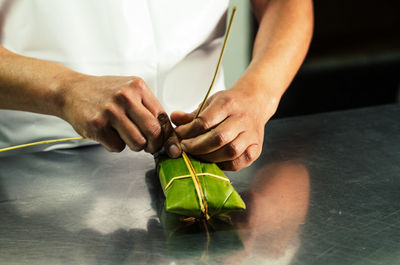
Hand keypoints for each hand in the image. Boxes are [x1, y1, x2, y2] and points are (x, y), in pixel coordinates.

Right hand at [60, 74, 179, 154]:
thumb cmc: (103, 93)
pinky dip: (116, 145)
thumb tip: (167, 133)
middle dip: (154, 144)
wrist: (71, 91)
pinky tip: (109, 134)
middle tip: (149, 146)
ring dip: (135, 146)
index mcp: (137, 87)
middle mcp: (125, 97)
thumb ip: (147, 107)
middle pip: (154, 132)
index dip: (167, 135)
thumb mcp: (129, 90)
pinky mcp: (97, 125)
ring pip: (138, 143)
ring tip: (127, 137)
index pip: (162, 117)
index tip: (167, 144)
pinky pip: (118, 147)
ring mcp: (110, 111)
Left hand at [170, 75, 278, 170]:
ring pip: (230, 151)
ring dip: (209, 157)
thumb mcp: (210, 102)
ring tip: (198, 155)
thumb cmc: (230, 104)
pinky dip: (224, 165)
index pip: (205, 121)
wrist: (255, 102)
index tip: (179, 134)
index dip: (188, 131)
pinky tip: (214, 161)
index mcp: (228, 103)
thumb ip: (191, 114)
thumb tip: (173, 119)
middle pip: (219, 137)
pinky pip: (239, 162)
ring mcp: (251, 135)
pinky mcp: (256, 148)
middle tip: (186, 148)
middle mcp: (242, 119)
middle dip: (197, 146)